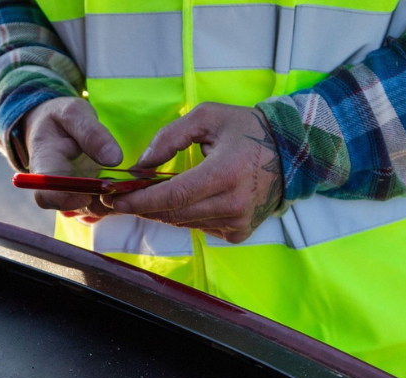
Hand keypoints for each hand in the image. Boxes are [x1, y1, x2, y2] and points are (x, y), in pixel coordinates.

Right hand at [22, 97, 122, 222]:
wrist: (53, 126)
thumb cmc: (61, 117)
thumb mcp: (74, 113)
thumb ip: (92, 133)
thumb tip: (114, 159)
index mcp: (45, 164)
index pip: (46, 195)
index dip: (68, 200)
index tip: (91, 193)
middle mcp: (54, 186)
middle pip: (72, 209)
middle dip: (100, 204)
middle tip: (123, 189)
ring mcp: (68, 194)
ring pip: (88, 212)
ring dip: (110, 205)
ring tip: (128, 189)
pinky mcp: (81, 196)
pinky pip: (96, 210)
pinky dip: (112, 205)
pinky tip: (125, 191)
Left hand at [103, 103, 283, 243]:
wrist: (291, 153)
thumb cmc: (247, 129)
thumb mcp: (207, 117)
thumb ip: (170, 137)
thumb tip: (141, 164)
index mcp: (225, 173)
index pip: (173, 196)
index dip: (139, 200)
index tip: (114, 197)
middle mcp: (232, 204)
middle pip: (173, 214)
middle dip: (142, 207)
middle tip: (120, 196)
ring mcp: (237, 222)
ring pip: (184, 223)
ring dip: (163, 211)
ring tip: (149, 195)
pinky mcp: (239, 233)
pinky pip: (200, 228)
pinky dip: (186, 216)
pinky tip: (187, 200)